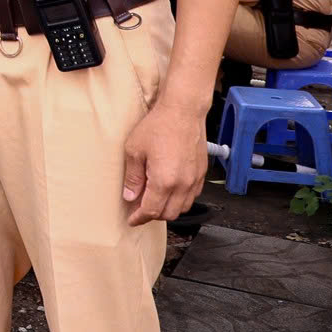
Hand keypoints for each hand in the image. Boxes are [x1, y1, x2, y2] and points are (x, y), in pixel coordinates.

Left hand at [122, 100, 208, 225]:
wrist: (183, 111)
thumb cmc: (159, 126)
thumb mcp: (134, 150)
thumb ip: (133, 177)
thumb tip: (130, 196)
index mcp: (164, 181)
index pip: (151, 211)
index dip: (139, 218)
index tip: (132, 219)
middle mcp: (183, 184)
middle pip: (168, 214)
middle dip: (153, 215)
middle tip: (139, 209)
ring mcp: (195, 180)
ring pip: (182, 208)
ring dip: (168, 209)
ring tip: (154, 200)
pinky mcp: (201, 173)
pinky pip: (192, 196)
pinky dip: (180, 200)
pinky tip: (170, 190)